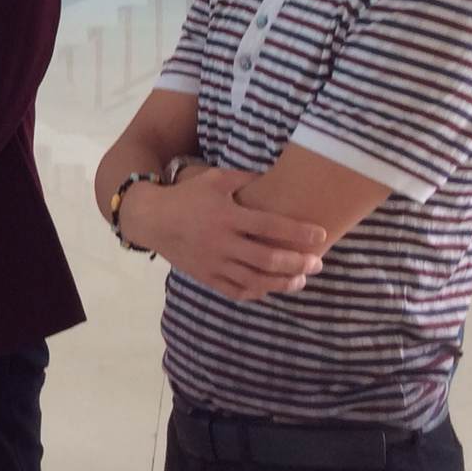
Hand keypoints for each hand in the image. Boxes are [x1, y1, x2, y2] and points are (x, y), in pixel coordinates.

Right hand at [123, 167, 326, 301]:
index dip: (299, 232)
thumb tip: (275, 178)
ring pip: (254, 279)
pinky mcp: (205, 276)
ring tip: (300, 281)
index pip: (270, 226)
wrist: (151, 219)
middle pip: (267, 258)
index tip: (321, 235)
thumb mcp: (215, 179)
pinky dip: (256, 292)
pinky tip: (271, 288)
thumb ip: (245, 179)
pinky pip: (235, 290)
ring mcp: (213, 262)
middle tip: (317, 264)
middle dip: (297, 263)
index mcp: (227, 215)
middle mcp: (222, 242)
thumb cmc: (187, 196)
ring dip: (282, 282)